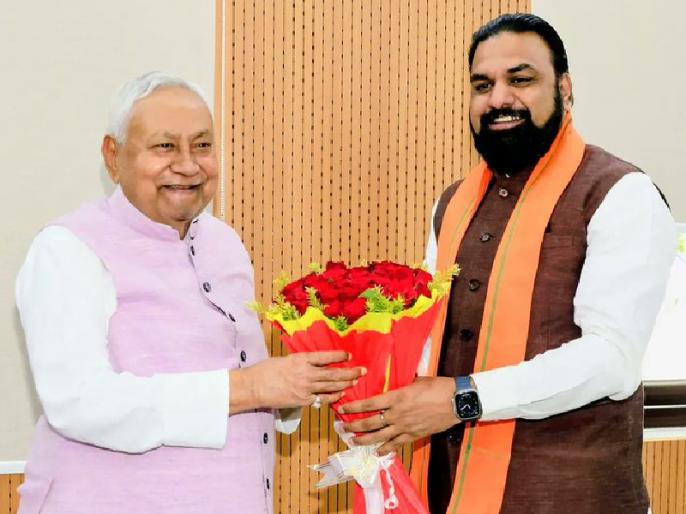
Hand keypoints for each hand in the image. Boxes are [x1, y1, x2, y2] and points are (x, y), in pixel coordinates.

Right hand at [230, 351, 365, 411]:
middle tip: (362, 370)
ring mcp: (305, 388)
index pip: (325, 356)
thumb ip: (301, 362)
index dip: (339, 356)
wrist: (254, 387)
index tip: (349, 355)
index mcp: (301, 359)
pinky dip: (333, 396)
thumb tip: (314, 364)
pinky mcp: (302, 400)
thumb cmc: (266, 370)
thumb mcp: (285, 360)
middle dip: (350, 372)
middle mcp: (306, 373)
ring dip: (345, 384)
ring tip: (356, 382)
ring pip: (330, 386)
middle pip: (333, 373)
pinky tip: (341, 394)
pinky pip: (322, 398)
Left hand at [339, 376, 458, 454]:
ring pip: (380, 436)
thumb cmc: (438, 386)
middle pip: (370, 422)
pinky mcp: (414, 435)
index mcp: (396, 397)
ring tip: (354, 441)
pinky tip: (377, 452)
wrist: (456, 401)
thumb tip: (396, 387)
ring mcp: (405, 426)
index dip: (354, 407)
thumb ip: (403, 387)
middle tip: (342, 428)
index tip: (342, 409)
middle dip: (354, 426)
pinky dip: (385, 449)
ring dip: (364, 440)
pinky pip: (396, 444)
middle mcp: (397, 414)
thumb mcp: (416, 382)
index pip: (369, 403)